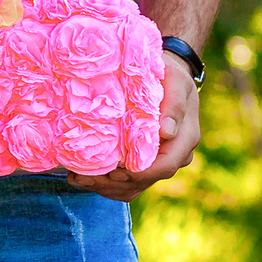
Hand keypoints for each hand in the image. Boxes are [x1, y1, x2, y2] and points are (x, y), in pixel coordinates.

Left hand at [69, 54, 200, 201]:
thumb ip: (174, 104)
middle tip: (82, 176)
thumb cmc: (169, 74)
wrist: (166, 76)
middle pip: (146, 180)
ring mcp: (160, 161)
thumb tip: (166, 132)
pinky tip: (83, 178)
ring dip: (106, 187)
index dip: (141, 173)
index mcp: (185, 138)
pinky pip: (128, 184)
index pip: (166, 166)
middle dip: (114, 183)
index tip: (115, 171)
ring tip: (76, 178)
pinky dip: (106, 185)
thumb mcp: (176, 80)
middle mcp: (175, 155)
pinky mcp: (145, 163)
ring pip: (134, 186)